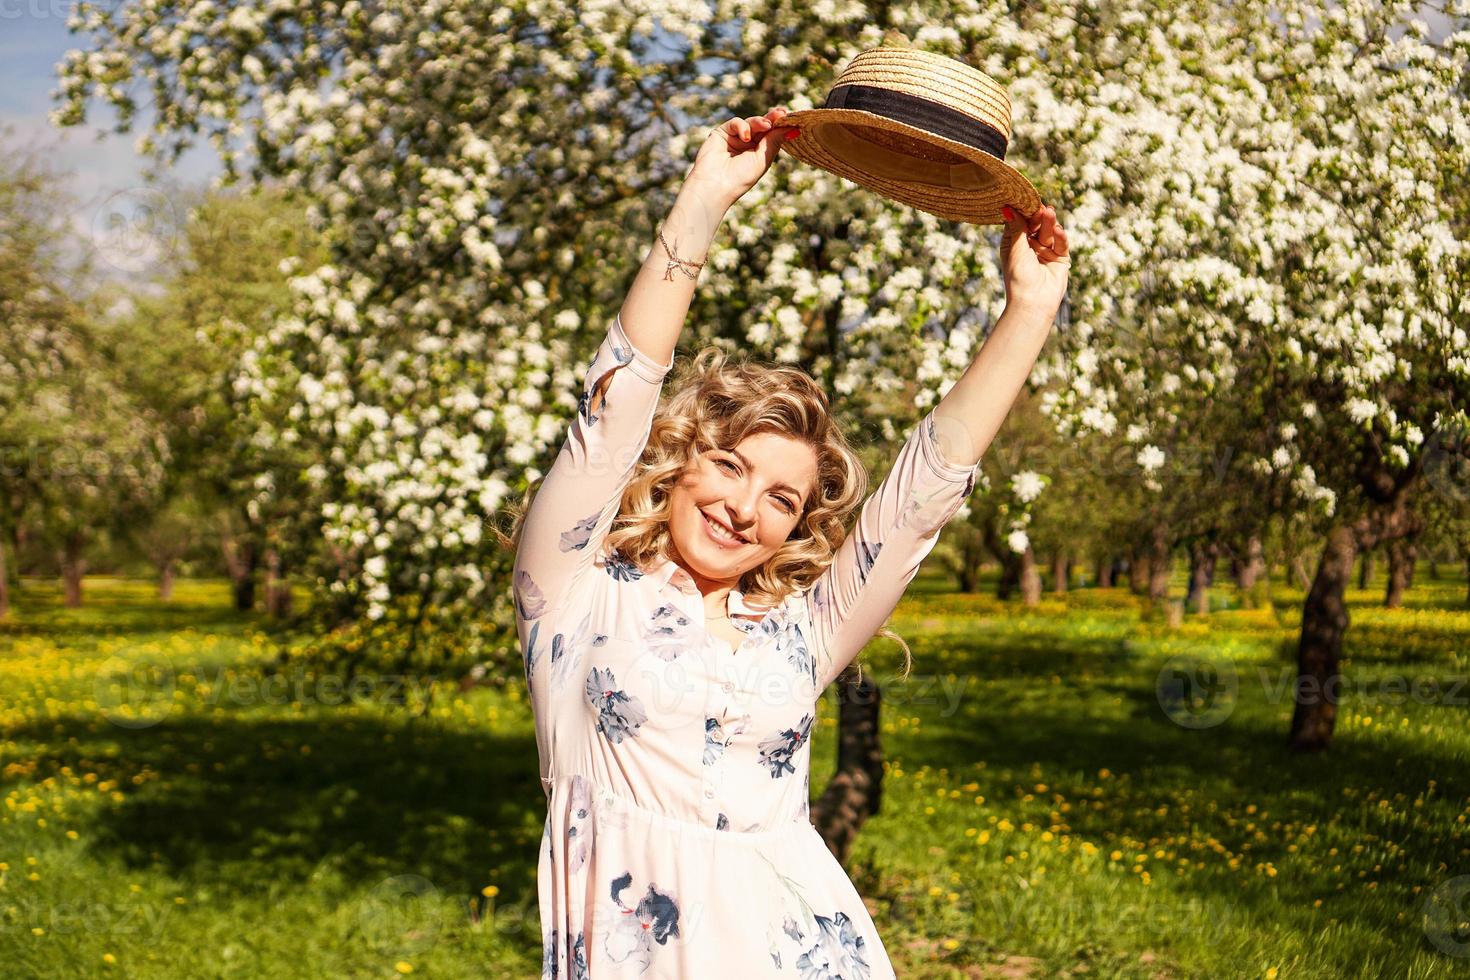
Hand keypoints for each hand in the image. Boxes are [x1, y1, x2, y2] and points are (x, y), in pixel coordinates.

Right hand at [684, 107, 798, 209]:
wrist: (716, 184)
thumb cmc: (741, 177)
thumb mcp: (763, 159)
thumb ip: (775, 140)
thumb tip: (792, 128)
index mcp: (758, 153)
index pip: (771, 135)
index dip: (780, 126)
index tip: (791, 119)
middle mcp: (747, 145)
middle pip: (762, 126)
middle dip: (772, 119)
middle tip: (781, 113)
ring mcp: (734, 138)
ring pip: (750, 122)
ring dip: (759, 122)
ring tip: (766, 125)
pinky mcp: (721, 133)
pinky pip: (735, 123)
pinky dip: (742, 126)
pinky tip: (745, 137)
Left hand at [999, 203, 1070, 318]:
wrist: (1033, 302)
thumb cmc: (1019, 277)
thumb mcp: (1015, 249)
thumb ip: (1016, 228)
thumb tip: (1007, 207)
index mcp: (1013, 244)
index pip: (1019, 223)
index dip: (1023, 213)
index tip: (1025, 201)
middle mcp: (1029, 247)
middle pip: (1035, 226)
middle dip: (1038, 217)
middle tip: (1041, 207)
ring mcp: (1045, 252)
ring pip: (1049, 232)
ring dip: (1049, 223)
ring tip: (1049, 212)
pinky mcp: (1059, 258)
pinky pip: (1061, 244)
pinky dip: (1060, 236)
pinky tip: (1058, 230)